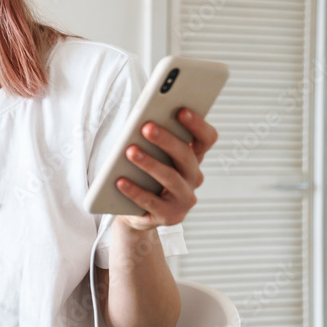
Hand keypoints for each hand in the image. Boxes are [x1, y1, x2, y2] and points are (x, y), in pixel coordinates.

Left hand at [114, 108, 218, 231]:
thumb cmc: (142, 176)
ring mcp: (183, 199)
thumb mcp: (151, 155)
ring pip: (170, 178)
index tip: (182, 110)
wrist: (135, 212)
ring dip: (149, 163)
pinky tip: (120, 180)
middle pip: (185, 156)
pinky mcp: (169, 216)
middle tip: (146, 127)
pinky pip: (151, 202)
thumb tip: (144, 120)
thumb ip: (153, 140)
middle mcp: (193, 178)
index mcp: (192, 158)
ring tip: (130, 151)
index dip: (198, 125)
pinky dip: (134, 190)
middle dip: (166, 140)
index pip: (206, 139)